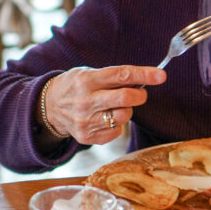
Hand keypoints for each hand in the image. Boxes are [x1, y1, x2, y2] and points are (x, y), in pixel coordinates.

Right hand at [42, 65, 165, 144]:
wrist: (49, 107)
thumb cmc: (75, 86)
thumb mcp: (89, 73)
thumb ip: (114, 77)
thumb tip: (145, 79)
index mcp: (86, 80)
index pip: (122, 75)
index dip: (144, 75)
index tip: (161, 76)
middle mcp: (85, 101)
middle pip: (125, 99)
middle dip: (140, 96)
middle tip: (141, 94)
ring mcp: (85, 121)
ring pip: (123, 117)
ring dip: (127, 110)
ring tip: (116, 106)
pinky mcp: (87, 137)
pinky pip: (116, 131)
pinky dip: (117, 124)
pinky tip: (105, 118)